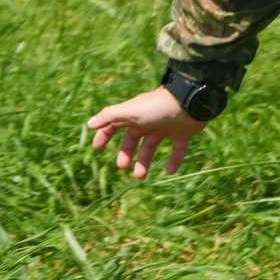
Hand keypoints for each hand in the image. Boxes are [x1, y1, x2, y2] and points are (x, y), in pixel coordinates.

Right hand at [85, 86, 205, 179]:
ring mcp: (165, 127)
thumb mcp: (130, 111)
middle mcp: (148, 121)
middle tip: (123, 167)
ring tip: (140, 176)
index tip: (97, 148)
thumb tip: (89, 125)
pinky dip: (174, 161)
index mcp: (134, 115)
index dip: (105, 135)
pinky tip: (169, 171)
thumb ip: (109, 117)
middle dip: (126, 154)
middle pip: (133, 140)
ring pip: (152, 147)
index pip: (115, 125)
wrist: (189, 103)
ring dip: (145, 162)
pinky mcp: (182, 134)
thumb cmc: (156, 107)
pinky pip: (177, 150)